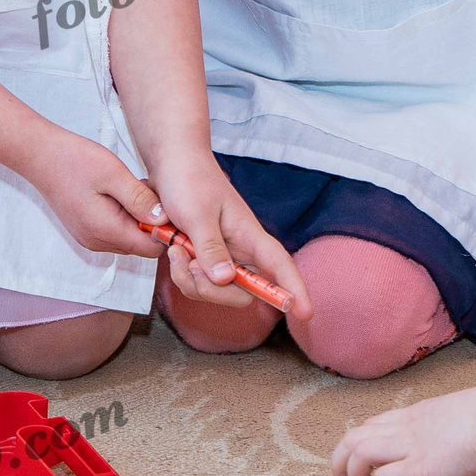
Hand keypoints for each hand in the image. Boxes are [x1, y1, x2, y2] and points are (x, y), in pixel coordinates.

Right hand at [25, 130, 166, 258]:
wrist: (39, 156)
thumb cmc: (73, 161)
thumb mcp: (113, 174)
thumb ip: (139, 199)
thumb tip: (164, 220)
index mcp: (106, 231)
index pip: (152, 248)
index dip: (165, 229)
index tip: (163, 203)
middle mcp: (98, 242)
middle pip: (141, 245)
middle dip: (150, 222)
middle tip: (144, 190)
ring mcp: (89, 238)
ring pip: (128, 239)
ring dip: (136, 219)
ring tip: (129, 189)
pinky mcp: (85, 230)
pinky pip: (114, 232)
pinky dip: (123, 217)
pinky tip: (116, 194)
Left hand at [148, 153, 309, 321]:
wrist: (171, 162)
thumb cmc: (189, 180)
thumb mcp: (197, 213)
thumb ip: (210, 247)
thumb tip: (225, 279)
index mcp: (249, 235)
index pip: (280, 265)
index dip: (294, 289)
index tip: (305, 312)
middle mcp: (240, 250)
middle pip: (243, 293)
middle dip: (212, 291)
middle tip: (187, 264)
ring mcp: (222, 256)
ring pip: (216, 291)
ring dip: (190, 280)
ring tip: (175, 250)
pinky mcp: (204, 258)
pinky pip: (198, 283)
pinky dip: (183, 274)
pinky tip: (173, 250)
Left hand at [329, 383, 475, 475]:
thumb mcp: (467, 423)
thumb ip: (458, 442)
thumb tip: (468, 468)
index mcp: (417, 415)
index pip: (374, 423)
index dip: (359, 442)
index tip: (359, 459)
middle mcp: (406, 428)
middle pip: (353, 436)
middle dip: (340, 460)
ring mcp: (410, 447)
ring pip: (357, 454)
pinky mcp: (418, 470)